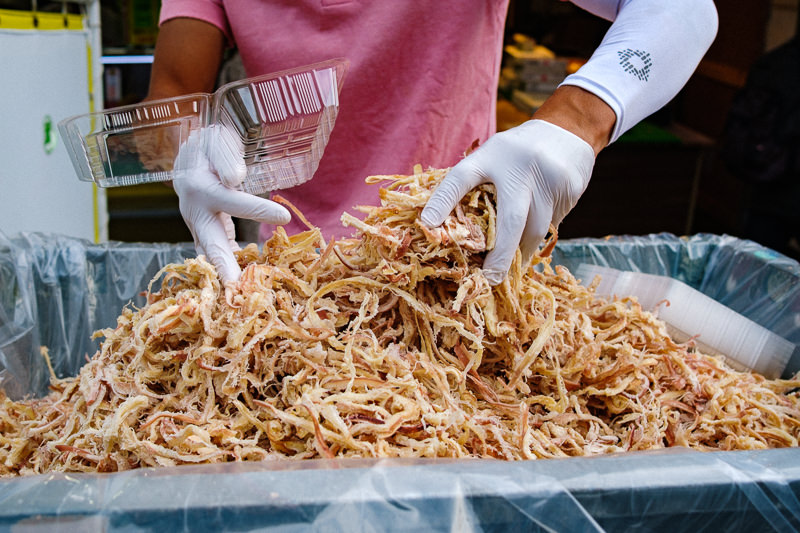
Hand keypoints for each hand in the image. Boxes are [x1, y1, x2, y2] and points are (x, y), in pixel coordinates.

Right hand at [173, 125, 290, 283]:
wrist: (189, 156)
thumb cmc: (208, 146)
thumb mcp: (216, 141)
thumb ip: (225, 157)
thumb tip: (236, 177)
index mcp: (201, 188)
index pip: (233, 201)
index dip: (257, 210)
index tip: (284, 217)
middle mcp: (195, 212)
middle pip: (211, 244)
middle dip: (225, 268)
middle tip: (239, 289)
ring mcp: (197, 226)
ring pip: (211, 255)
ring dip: (226, 275)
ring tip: (244, 297)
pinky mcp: (206, 234)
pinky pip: (217, 253)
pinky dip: (230, 268)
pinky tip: (247, 282)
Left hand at [420, 119, 594, 284]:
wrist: (568, 128)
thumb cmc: (516, 152)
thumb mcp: (490, 157)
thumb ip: (472, 184)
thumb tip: (445, 223)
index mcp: (491, 155)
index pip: (461, 177)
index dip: (443, 200)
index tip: (429, 225)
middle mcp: (519, 164)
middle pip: (511, 218)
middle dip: (501, 255)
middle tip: (491, 279)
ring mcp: (549, 176)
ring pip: (536, 228)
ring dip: (522, 252)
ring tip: (511, 268)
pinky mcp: (570, 188)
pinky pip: (553, 224)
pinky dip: (540, 237)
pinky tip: (534, 235)